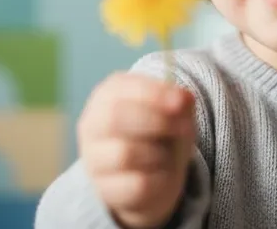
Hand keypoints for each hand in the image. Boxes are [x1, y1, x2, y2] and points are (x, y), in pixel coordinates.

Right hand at [77, 72, 195, 228]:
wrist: (148, 179)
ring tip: (167, 154)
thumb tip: (184, 96)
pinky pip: (136, 184)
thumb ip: (179, 101)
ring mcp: (94, 159)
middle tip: (184, 128)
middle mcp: (92, 124)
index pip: (121, 88)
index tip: (180, 101)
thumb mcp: (173, 112)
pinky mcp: (105, 189)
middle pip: (115, 117)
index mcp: (107, 95)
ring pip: (124, 153)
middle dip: (156, 120)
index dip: (153, 93)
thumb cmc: (158, 134)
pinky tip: (161, 174)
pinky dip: (159, 179)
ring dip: (157, 153)